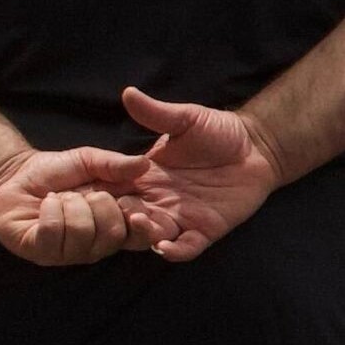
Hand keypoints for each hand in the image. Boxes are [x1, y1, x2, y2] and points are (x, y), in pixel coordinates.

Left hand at [0, 145, 159, 265]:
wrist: (16, 175)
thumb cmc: (57, 172)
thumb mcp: (90, 161)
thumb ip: (116, 164)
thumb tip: (144, 164)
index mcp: (115, 227)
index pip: (141, 239)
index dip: (142, 225)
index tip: (130, 203)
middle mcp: (95, 246)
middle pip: (113, 236)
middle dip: (98, 203)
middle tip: (83, 193)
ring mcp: (68, 253)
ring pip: (82, 234)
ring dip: (70, 205)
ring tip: (60, 197)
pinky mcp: (41, 252)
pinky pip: (53, 232)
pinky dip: (50, 210)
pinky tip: (46, 203)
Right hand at [114, 87, 281, 261]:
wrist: (258, 146)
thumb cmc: (219, 131)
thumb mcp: (185, 119)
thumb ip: (156, 113)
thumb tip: (128, 93)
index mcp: (144, 176)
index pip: (112, 189)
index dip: (98, 192)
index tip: (85, 190)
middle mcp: (157, 200)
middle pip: (126, 217)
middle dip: (116, 217)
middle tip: (113, 209)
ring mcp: (180, 217)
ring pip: (150, 235)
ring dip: (141, 234)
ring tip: (139, 223)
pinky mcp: (205, 229)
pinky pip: (185, 248)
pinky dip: (174, 251)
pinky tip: (165, 246)